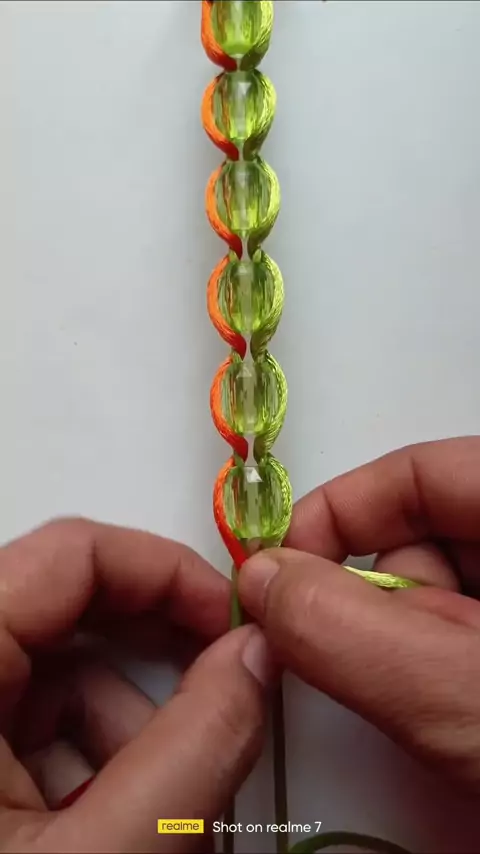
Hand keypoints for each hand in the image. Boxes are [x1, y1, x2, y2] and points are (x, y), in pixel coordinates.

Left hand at [0, 518, 272, 851]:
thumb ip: (195, 748)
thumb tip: (257, 652)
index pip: (68, 553)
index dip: (165, 572)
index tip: (233, 620)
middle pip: (66, 614)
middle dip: (157, 653)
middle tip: (224, 682)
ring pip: (55, 678)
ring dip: (127, 724)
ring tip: (170, 805)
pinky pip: (31, 726)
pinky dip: (92, 758)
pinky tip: (119, 821)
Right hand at [238, 437, 479, 791]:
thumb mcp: (457, 691)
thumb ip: (349, 631)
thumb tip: (258, 579)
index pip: (418, 472)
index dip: (340, 510)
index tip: (282, 572)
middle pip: (421, 538)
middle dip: (373, 605)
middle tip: (369, 673)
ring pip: (434, 601)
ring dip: (403, 655)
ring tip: (437, 720)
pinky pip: (453, 643)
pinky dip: (428, 678)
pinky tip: (449, 725)